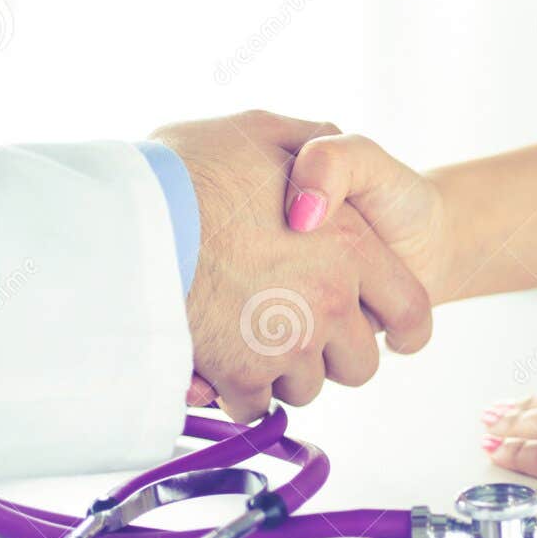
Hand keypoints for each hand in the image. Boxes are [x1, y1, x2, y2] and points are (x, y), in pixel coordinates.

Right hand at [151, 112, 431, 418]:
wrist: (126, 213)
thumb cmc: (189, 168)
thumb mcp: (261, 132)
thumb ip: (313, 152)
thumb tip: (323, 175)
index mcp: (350, 244)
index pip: (410, 309)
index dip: (404, 327)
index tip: (396, 336)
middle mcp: (328, 298)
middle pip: (358, 363)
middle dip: (332, 353)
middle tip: (298, 329)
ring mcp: (287, 341)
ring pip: (306, 387)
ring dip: (282, 371)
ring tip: (247, 337)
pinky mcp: (242, 374)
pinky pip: (257, 405)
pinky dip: (240, 391)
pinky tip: (218, 363)